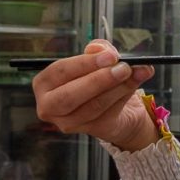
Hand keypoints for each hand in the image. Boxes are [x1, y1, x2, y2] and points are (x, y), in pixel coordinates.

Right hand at [33, 40, 157, 151]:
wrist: (116, 105)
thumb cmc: (97, 78)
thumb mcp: (98, 58)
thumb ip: (98, 50)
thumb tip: (101, 49)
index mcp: (45, 83)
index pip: (60, 71)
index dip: (84, 63)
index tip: (109, 55)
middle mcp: (49, 106)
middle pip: (69, 96)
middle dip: (98, 80)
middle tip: (123, 67)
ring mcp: (68, 122)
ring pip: (93, 106)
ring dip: (117, 88)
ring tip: (133, 73)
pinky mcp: (91, 130)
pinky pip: (108, 114)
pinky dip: (123, 96)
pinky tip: (134, 83)